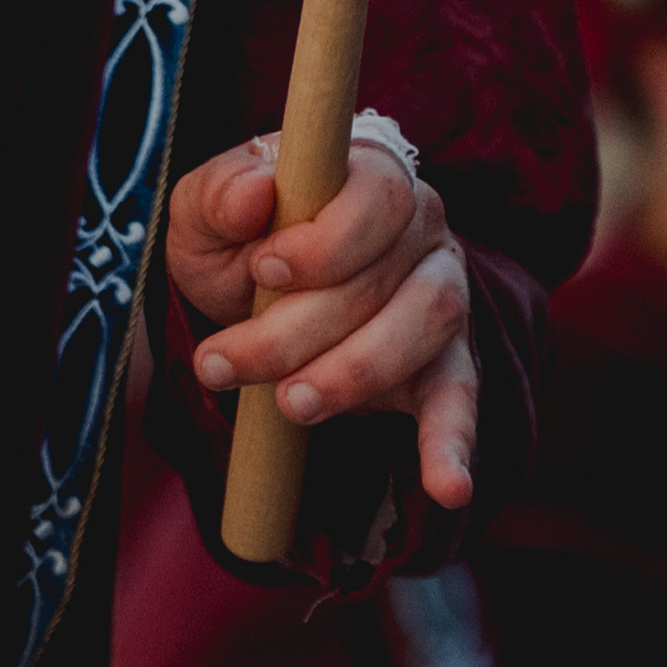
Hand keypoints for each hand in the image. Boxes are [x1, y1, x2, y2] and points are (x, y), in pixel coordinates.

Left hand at [167, 129, 480, 511]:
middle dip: (295, 332)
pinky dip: (454, 445)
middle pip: (384, 279)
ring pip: (424, 328)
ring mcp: (441, 296)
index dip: (325, 241)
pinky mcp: (443, 363)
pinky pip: (461, 400)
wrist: (257, 290)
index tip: (265, 271)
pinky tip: (449, 488)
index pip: (379, 197)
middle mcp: (423, 230)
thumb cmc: (236, 242)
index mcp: (373, 178)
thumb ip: (220, 194)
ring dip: (351, 374)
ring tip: (289, 405)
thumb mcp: (206, 213)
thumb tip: (254, 193)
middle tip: (223, 364)